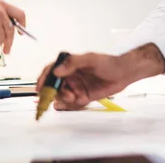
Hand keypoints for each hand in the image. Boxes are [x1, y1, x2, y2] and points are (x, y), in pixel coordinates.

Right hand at [36, 43, 164, 109]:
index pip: (51, 71)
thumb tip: (57, 71)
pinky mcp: (83, 97)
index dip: (43, 79)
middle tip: (65, 95)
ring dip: (65, 99)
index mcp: (70, 65)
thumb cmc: (108, 63)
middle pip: (54, 86)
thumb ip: (73, 63)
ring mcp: (76, 87)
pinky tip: (80, 100)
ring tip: (76, 97)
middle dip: (55, 93)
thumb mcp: (90, 59)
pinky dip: (73, 104)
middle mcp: (70, 77)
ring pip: (62, 96)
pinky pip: (72, 103)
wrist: (125, 73)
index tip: (40, 88)